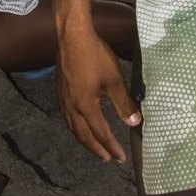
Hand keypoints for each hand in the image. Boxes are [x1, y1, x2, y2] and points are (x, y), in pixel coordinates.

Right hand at [57, 25, 140, 163]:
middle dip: (96, 149)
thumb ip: (124, 103)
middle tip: (108, 159)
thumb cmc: (95, 56)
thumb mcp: (114, 80)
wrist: (72, 36)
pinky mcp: (61, 92)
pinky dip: (75, 128)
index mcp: (86, 107)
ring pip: (73, 128)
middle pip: (84, 136)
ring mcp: (64, 100)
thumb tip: (135, 122)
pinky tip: (79, 125)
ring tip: (94, 147)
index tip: (120, 158)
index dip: (111, 147)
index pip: (101, 133)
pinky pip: (67, 118)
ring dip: (84, 141)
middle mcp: (72, 108)